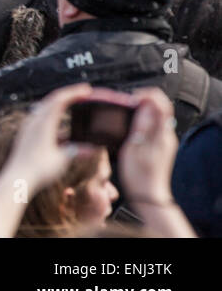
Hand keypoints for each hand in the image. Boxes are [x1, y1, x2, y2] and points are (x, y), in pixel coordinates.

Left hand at [0, 82, 98, 190]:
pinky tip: (57, 120)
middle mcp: (33, 121)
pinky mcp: (25, 133)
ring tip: (71, 101)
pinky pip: (39, 116)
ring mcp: (28, 126)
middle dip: (68, 95)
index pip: (59, 100)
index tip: (87, 90)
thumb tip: (94, 148)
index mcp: (43, 123)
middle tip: (82, 93)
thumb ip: (78, 151)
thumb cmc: (38, 170)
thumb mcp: (62, 160)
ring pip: (44, 107)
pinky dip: (51, 113)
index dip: (74, 93)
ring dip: (58, 103)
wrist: (17, 178)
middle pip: (51, 100)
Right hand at [117, 88, 179, 209]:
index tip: (131, 98)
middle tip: (125, 105)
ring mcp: (163, 141)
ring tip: (124, 115)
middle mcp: (166, 135)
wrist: (147, 195)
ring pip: (155, 117)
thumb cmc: (139, 175)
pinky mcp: (159, 147)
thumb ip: (141, 124)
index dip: (146, 95)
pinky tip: (129, 128)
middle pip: (159, 108)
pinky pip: (152, 127)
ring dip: (141, 111)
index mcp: (162, 134)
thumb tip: (144, 104)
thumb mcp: (134, 147)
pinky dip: (141, 122)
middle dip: (142, 101)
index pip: (161, 103)